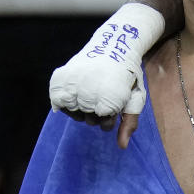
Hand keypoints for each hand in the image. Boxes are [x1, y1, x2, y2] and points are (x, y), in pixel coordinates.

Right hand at [49, 3, 163, 146]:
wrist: (114, 46)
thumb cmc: (127, 77)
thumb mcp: (135, 99)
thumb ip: (129, 123)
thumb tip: (122, 147)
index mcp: (110, 97)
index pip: (104, 124)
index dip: (111, 116)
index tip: (116, 103)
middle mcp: (89, 91)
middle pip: (89, 120)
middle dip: (98, 113)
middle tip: (103, 95)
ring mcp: (73, 83)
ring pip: (74, 113)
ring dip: (82, 108)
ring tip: (92, 93)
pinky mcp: (60, 77)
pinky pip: (58, 102)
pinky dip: (67, 102)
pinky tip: (78, 94)